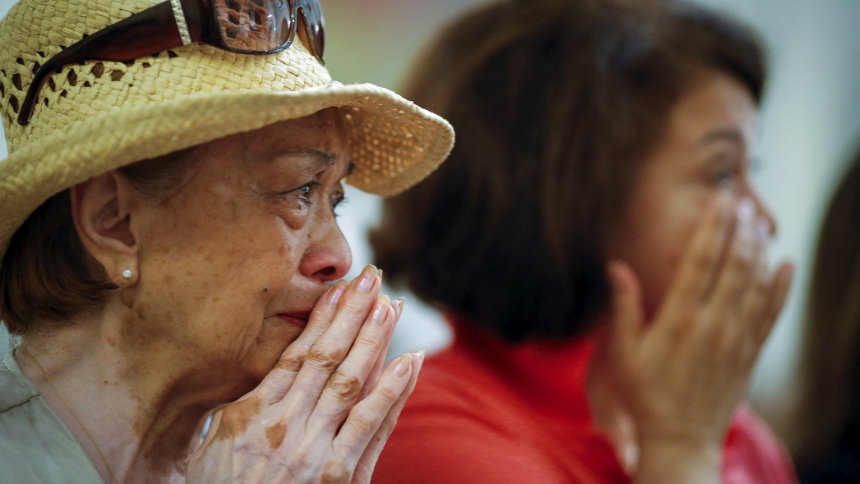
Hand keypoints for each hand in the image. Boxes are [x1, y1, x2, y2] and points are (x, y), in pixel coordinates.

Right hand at [186, 264, 422, 483]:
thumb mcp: (209, 447)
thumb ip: (233, 408)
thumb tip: (245, 374)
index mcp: (251, 412)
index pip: (295, 354)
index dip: (321, 318)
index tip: (339, 288)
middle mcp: (284, 424)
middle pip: (326, 357)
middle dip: (352, 313)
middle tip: (372, 278)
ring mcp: (314, 448)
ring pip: (351, 381)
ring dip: (373, 340)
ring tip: (390, 306)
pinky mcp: (338, 476)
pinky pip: (371, 425)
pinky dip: (392, 391)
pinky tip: (408, 363)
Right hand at [595, 196, 792, 481]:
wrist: (680, 437)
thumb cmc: (645, 393)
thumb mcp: (624, 351)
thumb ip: (623, 306)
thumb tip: (616, 266)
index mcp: (678, 318)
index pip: (700, 261)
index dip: (712, 227)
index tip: (719, 201)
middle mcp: (712, 324)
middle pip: (733, 265)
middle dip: (740, 230)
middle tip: (743, 203)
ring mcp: (736, 338)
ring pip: (755, 284)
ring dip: (760, 250)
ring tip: (760, 223)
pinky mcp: (750, 353)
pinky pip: (771, 313)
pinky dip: (782, 287)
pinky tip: (787, 264)